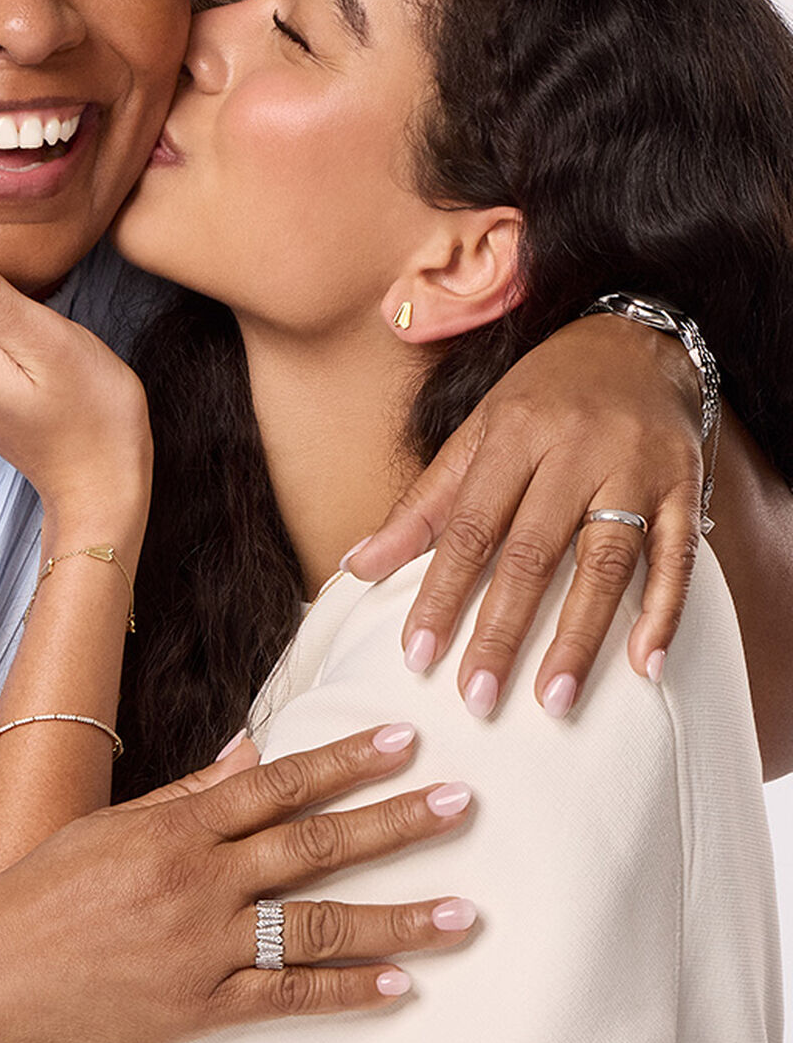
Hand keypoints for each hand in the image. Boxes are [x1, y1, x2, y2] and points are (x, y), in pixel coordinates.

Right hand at [0, 724, 475, 1042]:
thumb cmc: (42, 890)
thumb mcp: (110, 825)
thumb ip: (186, 793)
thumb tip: (249, 754)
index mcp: (176, 827)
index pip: (279, 784)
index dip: (345, 761)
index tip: (402, 743)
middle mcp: (199, 880)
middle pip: (315, 844)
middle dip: (395, 823)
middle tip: (461, 805)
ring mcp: (203, 947)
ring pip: (318, 924)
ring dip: (396, 917)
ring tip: (461, 912)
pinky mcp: (199, 1008)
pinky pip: (287, 997)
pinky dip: (346, 992)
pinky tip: (398, 985)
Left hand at [344, 314, 703, 712]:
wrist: (636, 342)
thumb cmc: (542, 399)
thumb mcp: (476, 434)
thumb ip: (423, 504)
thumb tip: (358, 566)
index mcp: (512, 434)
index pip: (469, 527)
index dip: (441, 593)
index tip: (417, 655)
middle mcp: (575, 449)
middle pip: (533, 551)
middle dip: (501, 629)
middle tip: (476, 696)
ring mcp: (635, 468)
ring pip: (606, 561)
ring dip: (579, 636)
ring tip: (552, 699)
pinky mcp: (685, 486)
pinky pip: (678, 557)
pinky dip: (664, 611)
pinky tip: (646, 665)